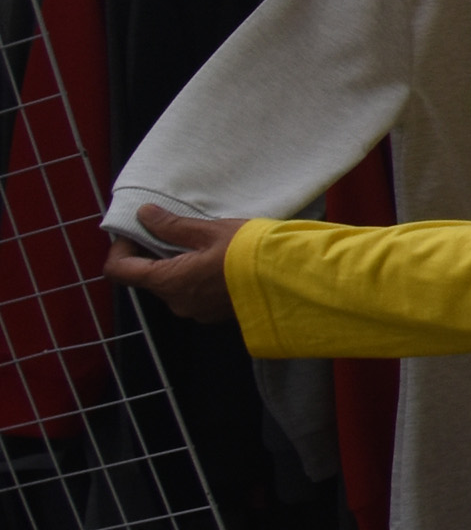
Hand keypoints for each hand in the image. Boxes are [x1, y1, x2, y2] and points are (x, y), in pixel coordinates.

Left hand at [104, 208, 246, 324]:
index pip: (119, 270)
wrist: (292, 280)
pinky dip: (197, 276)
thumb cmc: (250, 253)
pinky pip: (194, 293)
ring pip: (173, 285)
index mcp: (168, 281)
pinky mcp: (215, 313)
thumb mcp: (209, 231)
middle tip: (175, 229)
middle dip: (154, 253)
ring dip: (178, 264)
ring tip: (203, 243)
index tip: (137, 230)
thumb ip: (172, 226)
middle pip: (148, 277)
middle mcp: (176, 302)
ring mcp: (197, 311)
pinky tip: (219, 261)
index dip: (121, 247)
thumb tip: (144, 215)